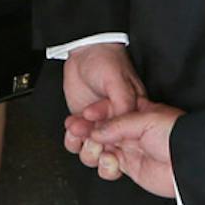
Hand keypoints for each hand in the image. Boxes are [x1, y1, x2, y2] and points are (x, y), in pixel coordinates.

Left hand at [64, 42, 146, 171]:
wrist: (83, 51)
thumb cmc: (106, 60)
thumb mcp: (117, 80)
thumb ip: (122, 102)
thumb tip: (124, 124)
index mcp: (133, 116)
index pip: (128, 142)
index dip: (117, 148)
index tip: (107, 143)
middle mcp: (117, 124)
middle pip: (111, 153)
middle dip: (98, 150)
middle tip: (91, 137)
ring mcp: (99, 125)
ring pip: (93, 151)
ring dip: (83, 144)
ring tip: (78, 128)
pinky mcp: (83, 122)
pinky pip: (77, 141)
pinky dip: (72, 139)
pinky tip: (72, 126)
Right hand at [88, 103, 184, 195]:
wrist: (190, 163)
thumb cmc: (176, 135)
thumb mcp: (146, 120)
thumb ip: (117, 125)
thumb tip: (95, 130)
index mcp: (135, 112)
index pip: (108, 110)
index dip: (93, 113)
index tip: (82, 116)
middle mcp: (131, 130)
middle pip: (100, 129)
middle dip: (86, 131)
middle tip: (76, 132)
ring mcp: (130, 148)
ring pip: (100, 148)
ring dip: (91, 149)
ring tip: (92, 148)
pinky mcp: (130, 167)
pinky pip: (109, 166)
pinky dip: (104, 165)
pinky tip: (107, 161)